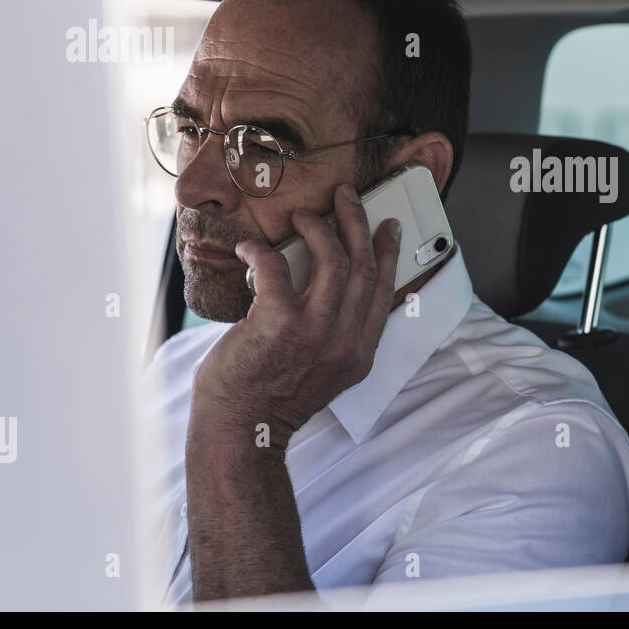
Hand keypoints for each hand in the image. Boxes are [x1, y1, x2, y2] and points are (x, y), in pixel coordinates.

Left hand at [190, 182, 402, 449]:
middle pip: (363, 265)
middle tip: (346, 198)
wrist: (240, 430)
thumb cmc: (271, 400)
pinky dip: (260, 251)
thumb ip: (336, 335)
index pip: (383, 290)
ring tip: (303, 215)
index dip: (388, 252)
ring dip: (318, 227)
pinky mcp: (278, 322)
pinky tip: (248, 248)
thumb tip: (329, 285)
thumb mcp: (324, 372)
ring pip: (333, 259)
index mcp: (359, 353)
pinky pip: (277, 266)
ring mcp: (314, 331)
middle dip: (357, 222)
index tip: (387, 226)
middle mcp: (344, 341)